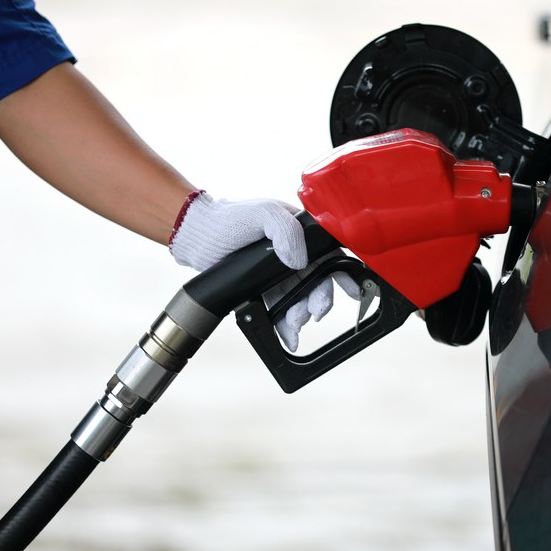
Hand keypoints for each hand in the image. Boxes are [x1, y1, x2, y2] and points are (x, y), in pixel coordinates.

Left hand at [170, 192, 356, 350]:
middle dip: (319, 301)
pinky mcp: (265, 288)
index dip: (344, 273)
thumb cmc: (229, 218)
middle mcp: (294, 253)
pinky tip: (289, 337)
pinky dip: (286, 325)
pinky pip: (281, 309)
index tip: (353, 291)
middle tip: (313, 312)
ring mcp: (279, 272)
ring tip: (295, 323)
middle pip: (318, 282)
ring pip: (301, 299)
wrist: (198, 236)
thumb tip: (300, 262)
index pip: (330, 254)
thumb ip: (287, 230)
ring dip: (302, 315)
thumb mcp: (263, 213)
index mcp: (300, 233)